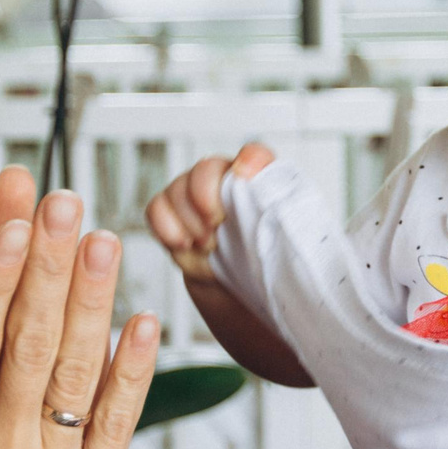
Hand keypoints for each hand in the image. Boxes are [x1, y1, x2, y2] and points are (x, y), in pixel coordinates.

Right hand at [144, 142, 273, 283]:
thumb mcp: (285, 250)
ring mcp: (195, 199)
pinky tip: (183, 245)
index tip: (245, 173)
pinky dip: (166, 227)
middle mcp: (225, 184)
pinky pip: (156, 209)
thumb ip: (286, 228)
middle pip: (207, 169)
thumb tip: (291, 222)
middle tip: (217, 225)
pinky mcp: (173, 218)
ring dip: (189, 220)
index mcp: (260, 185)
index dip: (251, 159)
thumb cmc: (265, 266)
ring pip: (178, 187)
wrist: (239, 292)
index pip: (257, 156)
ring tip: (208, 246)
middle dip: (206, 197)